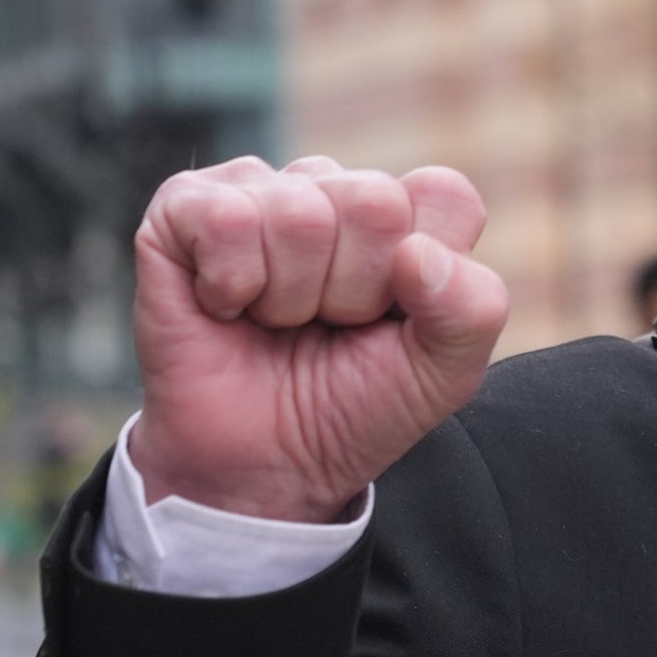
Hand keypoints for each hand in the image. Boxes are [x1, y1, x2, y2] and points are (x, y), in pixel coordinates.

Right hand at [130, 156, 509, 522]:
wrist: (263, 466)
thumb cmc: (351, 408)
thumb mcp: (443, 374)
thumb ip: (472, 310)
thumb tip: (416, 252)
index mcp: (405, 217)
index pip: (445, 196)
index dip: (425, 274)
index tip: (394, 321)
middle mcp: (333, 190)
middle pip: (374, 201)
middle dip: (355, 291)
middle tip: (328, 327)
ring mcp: (260, 191)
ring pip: (300, 213)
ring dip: (290, 297)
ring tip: (277, 322)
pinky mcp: (185, 208)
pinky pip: (226, 218)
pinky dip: (231, 285)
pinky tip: (226, 306)